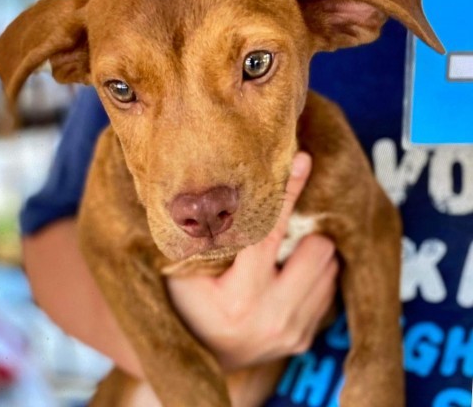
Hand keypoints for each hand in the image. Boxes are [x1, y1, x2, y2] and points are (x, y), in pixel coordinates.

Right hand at [167, 152, 338, 370]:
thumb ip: (209, 238)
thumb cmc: (187, 304)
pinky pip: (328, 289)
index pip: (268, 234)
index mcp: (239, 299)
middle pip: (318, 250)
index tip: (302, 160)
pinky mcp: (303, 340)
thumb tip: (228, 189)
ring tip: (283, 256)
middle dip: (305, 232)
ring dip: (309, 252)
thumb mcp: (186, 270)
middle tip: (283, 229)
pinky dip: (312, 275)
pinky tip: (286, 278)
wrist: (199, 356)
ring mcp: (292, 332)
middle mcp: (273, 319)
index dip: (286, 194)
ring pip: (329, 267)